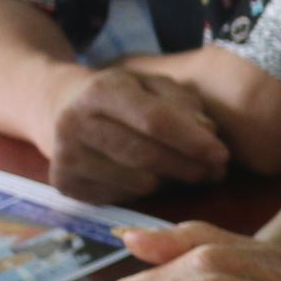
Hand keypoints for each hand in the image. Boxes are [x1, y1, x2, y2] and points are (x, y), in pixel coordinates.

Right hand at [44, 67, 226, 202]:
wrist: (58, 107)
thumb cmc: (120, 95)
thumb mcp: (151, 84)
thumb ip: (183, 103)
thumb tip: (208, 134)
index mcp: (100, 90)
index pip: (154, 121)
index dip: (193, 141)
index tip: (222, 154)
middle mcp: (75, 123)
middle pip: (146, 156)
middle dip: (189, 167)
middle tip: (216, 172)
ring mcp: (65, 156)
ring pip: (137, 182)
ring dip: (173, 182)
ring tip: (190, 173)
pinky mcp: (64, 184)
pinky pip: (121, 197)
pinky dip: (147, 192)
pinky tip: (156, 178)